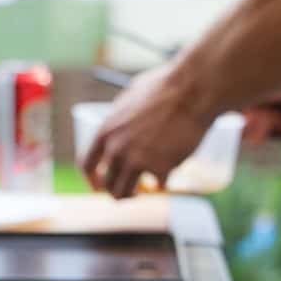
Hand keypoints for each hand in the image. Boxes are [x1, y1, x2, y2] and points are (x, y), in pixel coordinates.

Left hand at [81, 63, 215, 198]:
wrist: (193, 90)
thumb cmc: (166, 86)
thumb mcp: (132, 97)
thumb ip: (122, 117)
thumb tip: (120, 126)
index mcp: (106, 131)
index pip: (86, 163)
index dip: (91, 178)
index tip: (98, 186)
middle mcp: (116, 149)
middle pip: (106, 183)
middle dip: (116, 188)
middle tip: (128, 190)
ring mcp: (137, 161)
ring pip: (125, 193)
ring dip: (133, 194)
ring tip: (144, 190)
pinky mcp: (160, 169)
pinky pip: (159, 185)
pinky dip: (164, 181)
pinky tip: (172, 170)